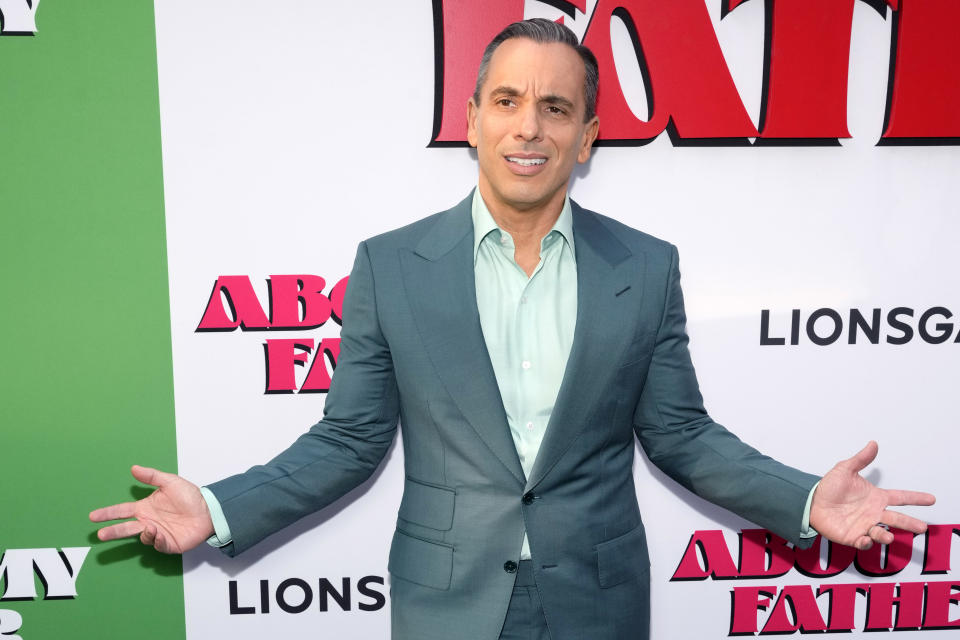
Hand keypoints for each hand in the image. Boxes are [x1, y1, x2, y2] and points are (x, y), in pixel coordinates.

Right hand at [89, 465, 214, 553]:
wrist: (209, 510)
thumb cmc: (190, 497)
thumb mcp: (170, 482)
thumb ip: (151, 476)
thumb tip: (134, 468)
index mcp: (146, 508)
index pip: (122, 511)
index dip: (108, 513)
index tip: (93, 516)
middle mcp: (149, 521)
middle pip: (126, 528)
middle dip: (112, 532)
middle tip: (100, 535)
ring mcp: (158, 533)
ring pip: (142, 537)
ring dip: (144, 532)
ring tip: (151, 526)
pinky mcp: (168, 543)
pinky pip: (157, 544)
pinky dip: (156, 539)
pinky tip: (159, 532)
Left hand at [810, 441, 934, 549]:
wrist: (811, 502)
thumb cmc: (830, 487)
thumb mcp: (845, 470)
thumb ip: (861, 459)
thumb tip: (873, 444)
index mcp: (876, 497)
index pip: (901, 497)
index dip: (916, 498)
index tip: (931, 499)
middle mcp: (874, 513)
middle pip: (897, 519)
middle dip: (910, 524)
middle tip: (922, 527)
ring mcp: (865, 525)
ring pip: (882, 533)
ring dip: (886, 536)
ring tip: (889, 536)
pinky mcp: (853, 536)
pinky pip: (864, 542)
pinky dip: (867, 542)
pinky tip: (865, 538)